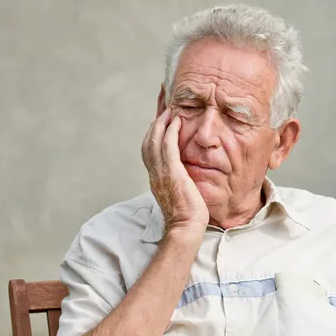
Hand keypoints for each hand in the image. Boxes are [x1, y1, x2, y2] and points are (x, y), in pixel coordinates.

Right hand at [142, 108, 208, 233]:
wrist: (186, 229)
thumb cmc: (188, 216)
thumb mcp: (180, 193)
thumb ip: (179, 180)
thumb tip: (186, 173)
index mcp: (156, 177)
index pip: (150, 149)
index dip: (153, 132)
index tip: (160, 118)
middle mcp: (154, 173)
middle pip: (148, 140)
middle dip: (155, 121)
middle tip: (163, 106)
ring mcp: (161, 173)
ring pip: (154, 140)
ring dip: (161, 122)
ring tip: (169, 110)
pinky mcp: (172, 173)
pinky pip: (167, 147)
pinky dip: (170, 132)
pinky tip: (176, 121)